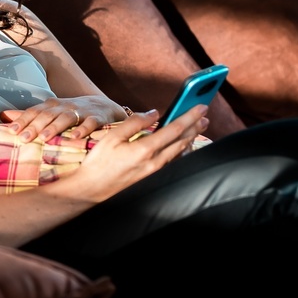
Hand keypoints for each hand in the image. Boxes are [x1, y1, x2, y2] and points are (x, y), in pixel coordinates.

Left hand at [1, 96, 123, 141]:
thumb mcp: (51, 112)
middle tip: (24, 138)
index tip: (11, 131)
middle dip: (35, 126)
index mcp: (52, 106)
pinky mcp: (97, 118)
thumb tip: (3, 117)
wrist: (105, 106)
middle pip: (47, 115)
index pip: (34, 111)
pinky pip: (90, 123)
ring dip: (55, 127)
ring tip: (45, 138)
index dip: (23, 120)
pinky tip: (75, 138)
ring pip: (66, 118)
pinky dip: (83, 130)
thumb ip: (29, 116)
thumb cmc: (72, 112)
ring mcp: (81, 111)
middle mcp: (64, 107)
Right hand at [51, 105, 209, 203]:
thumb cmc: (99, 163)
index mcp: (145, 149)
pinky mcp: (153, 179)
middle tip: (204, 116)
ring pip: (180, 153)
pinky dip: (182, 151)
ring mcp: (156, 173)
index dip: (189, 116)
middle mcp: (155, 162)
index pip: (174, 129)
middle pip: (182, 141)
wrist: (92, 191)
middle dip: (195, 127)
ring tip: (197, 128)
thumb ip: (134, 123)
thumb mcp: (112, 137)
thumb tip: (154, 113)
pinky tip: (183, 147)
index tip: (201, 107)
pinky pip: (174, 162)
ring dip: (190, 139)